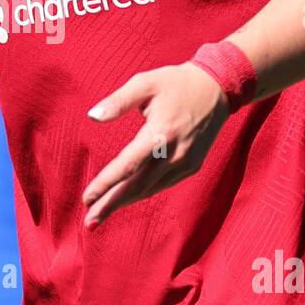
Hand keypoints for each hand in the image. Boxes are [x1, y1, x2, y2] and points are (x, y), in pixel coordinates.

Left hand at [82, 63, 229, 227]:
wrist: (217, 88)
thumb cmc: (176, 83)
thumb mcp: (145, 83)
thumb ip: (118, 101)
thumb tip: (92, 116)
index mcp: (161, 133)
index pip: (128, 165)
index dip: (106, 184)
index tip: (86, 198)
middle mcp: (174, 153)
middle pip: (137, 186)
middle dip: (111, 205)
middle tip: (89, 222)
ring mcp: (186, 162)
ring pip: (150, 189)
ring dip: (125, 202)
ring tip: (101, 214)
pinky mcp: (192, 166)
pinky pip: (162, 184)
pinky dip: (143, 192)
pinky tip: (127, 198)